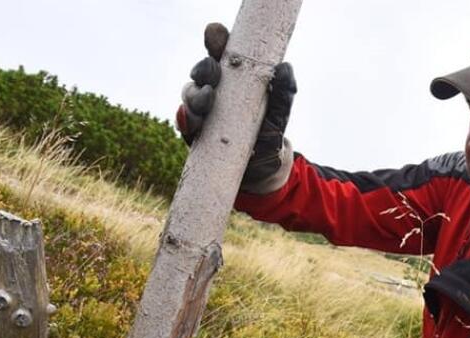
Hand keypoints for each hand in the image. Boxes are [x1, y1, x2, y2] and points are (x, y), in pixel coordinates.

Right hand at [176, 23, 297, 193]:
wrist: (263, 171)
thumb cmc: (270, 136)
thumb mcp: (280, 115)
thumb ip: (283, 94)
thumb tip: (285, 68)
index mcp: (232, 82)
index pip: (220, 56)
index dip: (215, 42)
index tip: (216, 35)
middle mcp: (214, 94)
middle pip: (201, 74)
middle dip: (204, 70)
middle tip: (212, 75)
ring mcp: (203, 114)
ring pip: (189, 96)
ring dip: (194, 95)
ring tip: (207, 99)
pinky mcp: (196, 136)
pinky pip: (184, 125)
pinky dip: (184, 119)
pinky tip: (187, 115)